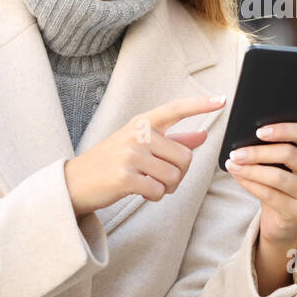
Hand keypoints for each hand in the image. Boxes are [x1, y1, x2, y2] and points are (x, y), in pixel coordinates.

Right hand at [63, 94, 224, 216]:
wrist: (74, 183)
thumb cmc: (111, 162)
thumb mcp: (138, 145)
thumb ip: (172, 140)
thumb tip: (202, 137)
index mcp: (142, 123)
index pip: (176, 109)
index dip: (200, 105)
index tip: (222, 100)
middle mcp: (137, 134)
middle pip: (185, 157)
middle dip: (179, 174)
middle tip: (161, 178)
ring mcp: (130, 155)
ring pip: (174, 176)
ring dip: (167, 187)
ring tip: (148, 184)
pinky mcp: (125, 177)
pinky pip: (159, 190)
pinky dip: (154, 196)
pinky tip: (140, 191)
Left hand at [224, 122, 296, 246]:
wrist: (286, 217)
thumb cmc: (283, 182)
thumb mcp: (284, 162)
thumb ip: (276, 147)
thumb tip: (247, 138)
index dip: (283, 130)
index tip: (258, 131)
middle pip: (289, 155)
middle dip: (258, 152)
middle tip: (236, 153)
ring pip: (278, 177)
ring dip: (251, 170)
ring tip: (233, 165)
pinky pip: (270, 195)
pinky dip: (250, 184)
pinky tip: (238, 178)